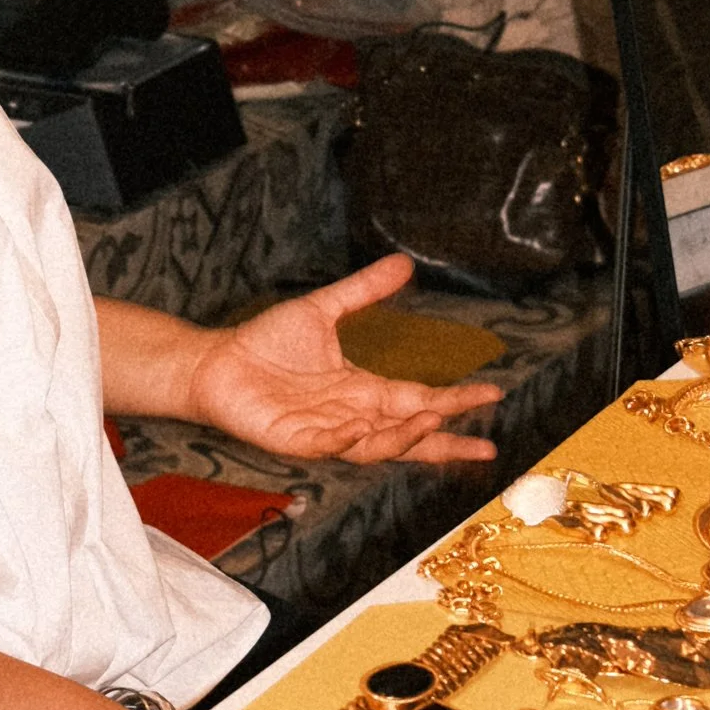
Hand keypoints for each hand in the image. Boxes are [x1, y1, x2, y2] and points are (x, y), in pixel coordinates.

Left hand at [181, 254, 500, 464]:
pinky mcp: (295, 439)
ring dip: (404, 437)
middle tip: (487, 446)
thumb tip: (404, 264)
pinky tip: (363, 428)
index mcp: (364, 391)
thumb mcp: (323, 309)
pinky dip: (347, 440)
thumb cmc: (265, 344)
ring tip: (432, 419)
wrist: (216, 362)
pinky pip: (328, 445)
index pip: (420, 399)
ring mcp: (325, 432)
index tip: (493, 394)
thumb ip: (363, 290)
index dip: (455, 401)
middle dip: (447, 441)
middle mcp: (352, 417)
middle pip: (410, 435)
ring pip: (376, 445)